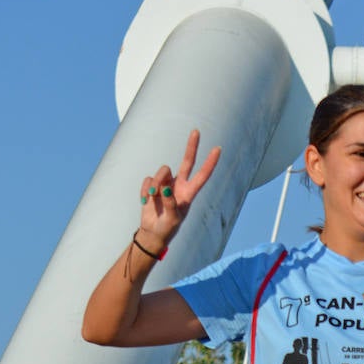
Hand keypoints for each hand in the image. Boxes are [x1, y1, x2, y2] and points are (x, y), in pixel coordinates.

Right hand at [138, 129, 220, 247]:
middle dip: (191, 147)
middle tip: (197, 131)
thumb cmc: (168, 228)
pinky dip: (145, 189)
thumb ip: (171, 203)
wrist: (153, 232)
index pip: (202, 175)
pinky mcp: (153, 185)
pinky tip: (145, 200)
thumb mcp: (172, 218)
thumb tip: (166, 187)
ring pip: (162, 171)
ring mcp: (166, 184)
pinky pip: (148, 179)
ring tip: (153, 196)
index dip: (210, 163)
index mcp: (189, 193)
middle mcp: (180, 185)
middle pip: (187, 162)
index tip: (218, 149)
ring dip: (156, 183)